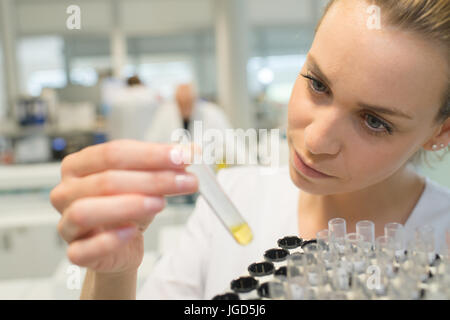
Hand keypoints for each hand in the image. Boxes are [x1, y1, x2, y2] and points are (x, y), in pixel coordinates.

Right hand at [50, 140, 197, 273]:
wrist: (122, 244)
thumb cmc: (128, 207)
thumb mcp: (147, 182)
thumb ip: (165, 165)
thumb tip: (191, 152)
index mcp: (79, 165)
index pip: (113, 152)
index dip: (151, 154)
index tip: (183, 156)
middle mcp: (66, 191)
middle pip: (106, 180)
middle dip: (152, 179)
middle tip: (185, 180)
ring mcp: (66, 223)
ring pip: (87, 211)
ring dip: (129, 205)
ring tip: (160, 203)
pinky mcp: (75, 252)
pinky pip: (84, 248)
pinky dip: (109, 240)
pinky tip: (132, 231)